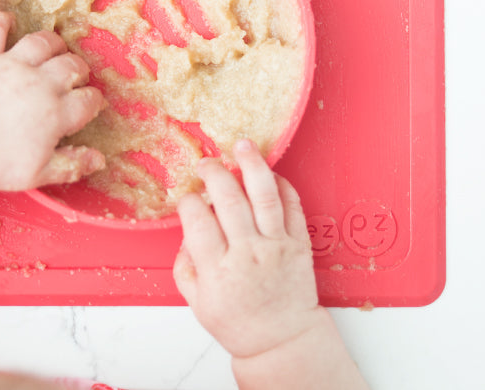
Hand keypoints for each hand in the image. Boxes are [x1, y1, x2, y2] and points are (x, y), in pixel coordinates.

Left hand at [0, 11, 106, 190]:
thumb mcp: (37, 174)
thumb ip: (72, 164)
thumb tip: (99, 159)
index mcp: (56, 114)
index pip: (89, 100)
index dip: (94, 101)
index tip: (91, 104)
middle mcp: (40, 84)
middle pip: (71, 66)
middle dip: (79, 70)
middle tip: (76, 76)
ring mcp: (11, 66)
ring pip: (42, 42)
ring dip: (53, 43)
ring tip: (55, 48)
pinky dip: (1, 21)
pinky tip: (8, 20)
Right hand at [173, 139, 320, 358]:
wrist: (281, 340)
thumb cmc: (237, 322)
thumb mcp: (196, 302)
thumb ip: (184, 264)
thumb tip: (186, 231)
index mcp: (217, 269)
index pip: (197, 219)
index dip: (188, 200)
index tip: (187, 197)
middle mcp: (247, 253)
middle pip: (228, 199)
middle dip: (213, 172)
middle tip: (206, 163)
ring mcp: (276, 246)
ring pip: (264, 194)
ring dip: (251, 165)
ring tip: (242, 145)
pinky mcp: (299, 244)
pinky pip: (292, 206)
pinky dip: (282, 185)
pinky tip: (270, 174)